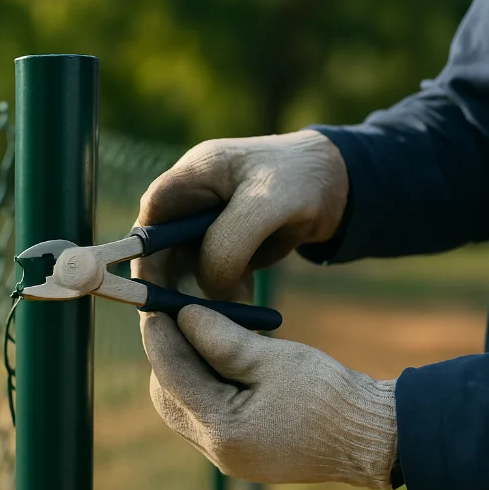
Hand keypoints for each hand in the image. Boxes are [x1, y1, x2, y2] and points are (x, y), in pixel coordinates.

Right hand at [130, 130, 347, 300]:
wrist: (342, 184)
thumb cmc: (302, 181)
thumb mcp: (265, 207)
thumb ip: (228, 245)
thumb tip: (207, 289)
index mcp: (193, 174)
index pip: (151, 215)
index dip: (146, 253)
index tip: (154, 290)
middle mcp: (194, 197)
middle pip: (163, 245)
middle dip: (175, 279)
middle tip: (190, 315)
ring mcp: (208, 220)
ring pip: (188, 264)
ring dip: (206, 289)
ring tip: (238, 299)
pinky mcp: (226, 241)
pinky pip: (213, 272)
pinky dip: (226, 289)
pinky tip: (247, 295)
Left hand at [142, 304, 397, 488]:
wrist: (374, 437)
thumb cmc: (330, 396)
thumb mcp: (274, 358)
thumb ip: (223, 340)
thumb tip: (183, 315)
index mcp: (225, 431)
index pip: (172, 378)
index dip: (160, 338)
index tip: (155, 306)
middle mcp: (219, 452)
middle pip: (169, 397)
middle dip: (168, 356)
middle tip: (174, 317)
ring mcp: (231, 457)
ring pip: (185, 408)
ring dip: (185, 370)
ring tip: (199, 333)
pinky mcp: (243, 453)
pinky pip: (207, 416)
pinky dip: (205, 385)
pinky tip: (220, 358)